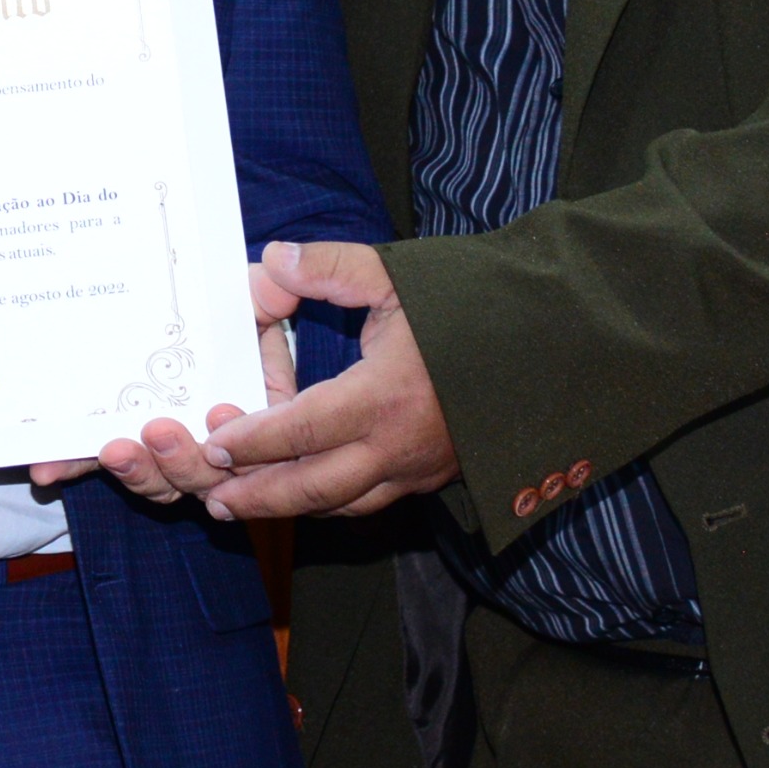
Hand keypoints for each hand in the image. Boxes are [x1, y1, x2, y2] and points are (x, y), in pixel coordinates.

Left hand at [32, 241, 307, 503]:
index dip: (244, 442)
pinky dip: (73, 468)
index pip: (259, 444)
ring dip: (138, 473)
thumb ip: (266, 292)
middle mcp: (217, 444)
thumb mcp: (254, 293)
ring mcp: (169, 452)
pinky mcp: (123, 447)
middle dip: (184, 462)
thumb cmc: (229, 304)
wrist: (186, 305)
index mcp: (258, 414)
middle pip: (209, 476)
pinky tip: (47, 471)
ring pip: (160, 483)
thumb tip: (276, 280)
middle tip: (159, 433)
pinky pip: (98, 465)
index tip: (219, 412)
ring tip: (114, 452)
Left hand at [189, 241, 458, 519]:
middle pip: (314, 488)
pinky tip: (303, 491)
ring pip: (341, 504)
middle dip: (258, 497)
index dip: (253, 440)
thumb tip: (272, 260)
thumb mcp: (398, 275)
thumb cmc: (478, 306)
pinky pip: (370, 502)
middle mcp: (400, 445)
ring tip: (239, 504)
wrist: (557, 344)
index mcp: (387, 395)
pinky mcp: (433, 476)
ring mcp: (419, 468)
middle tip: (212, 498)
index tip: (213, 442)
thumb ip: (328, 268)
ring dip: (288, 507)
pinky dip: (329, 502)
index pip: (302, 428)